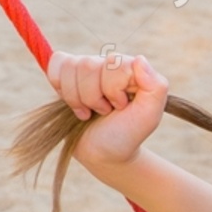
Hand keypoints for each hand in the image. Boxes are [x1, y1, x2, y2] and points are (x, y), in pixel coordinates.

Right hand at [46, 51, 168, 166]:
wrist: (104, 153)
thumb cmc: (127, 134)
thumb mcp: (149, 116)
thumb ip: (155, 87)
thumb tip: (140, 58)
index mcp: (132, 69)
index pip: (112, 63)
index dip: (112, 90)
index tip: (120, 107)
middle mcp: (110, 64)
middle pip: (87, 65)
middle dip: (93, 97)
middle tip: (105, 112)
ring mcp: (89, 67)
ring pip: (70, 67)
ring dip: (78, 99)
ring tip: (90, 112)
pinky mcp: (68, 72)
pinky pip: (56, 64)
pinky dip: (61, 89)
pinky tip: (75, 104)